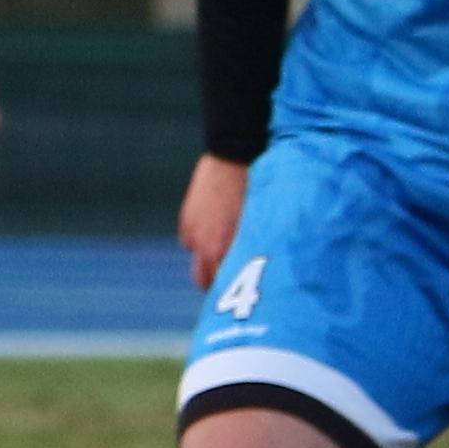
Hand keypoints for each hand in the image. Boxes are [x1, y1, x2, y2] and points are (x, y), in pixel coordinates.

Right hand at [178, 152, 249, 288]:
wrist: (233, 157)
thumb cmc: (257, 191)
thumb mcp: (259, 225)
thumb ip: (253, 248)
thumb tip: (261, 267)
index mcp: (222, 250)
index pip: (220, 285)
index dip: (232, 289)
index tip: (243, 290)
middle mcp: (203, 244)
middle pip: (202, 280)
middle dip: (215, 282)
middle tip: (232, 279)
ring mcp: (192, 230)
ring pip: (197, 257)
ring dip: (208, 258)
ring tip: (225, 249)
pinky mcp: (187, 217)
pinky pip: (191, 237)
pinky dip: (201, 237)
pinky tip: (216, 226)